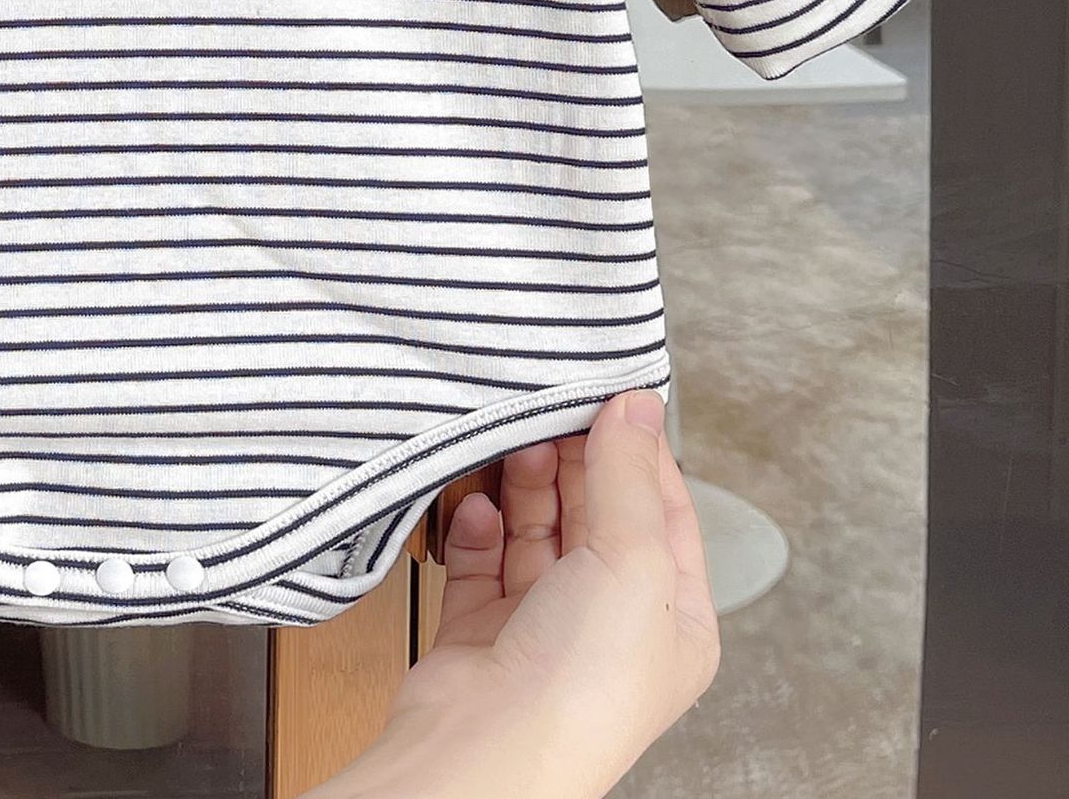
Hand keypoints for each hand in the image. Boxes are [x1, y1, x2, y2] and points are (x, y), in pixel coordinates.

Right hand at [308, 389, 719, 798]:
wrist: (487, 748)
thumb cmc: (582, 681)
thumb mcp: (633, 560)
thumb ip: (628, 474)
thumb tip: (637, 405)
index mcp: (672, 620)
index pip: (665, 513)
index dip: (639, 452)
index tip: (611, 397)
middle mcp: (610, 625)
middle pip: (595, 516)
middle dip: (573, 462)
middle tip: (550, 410)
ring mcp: (543, 628)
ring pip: (535, 532)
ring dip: (522, 485)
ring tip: (512, 446)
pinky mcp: (482, 630)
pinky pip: (481, 559)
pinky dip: (476, 526)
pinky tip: (474, 505)